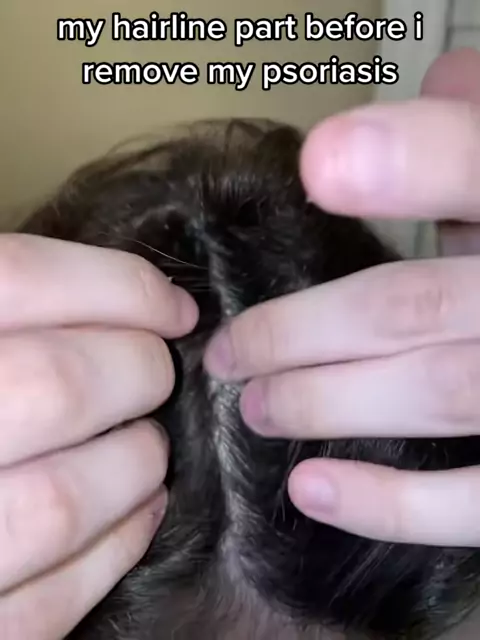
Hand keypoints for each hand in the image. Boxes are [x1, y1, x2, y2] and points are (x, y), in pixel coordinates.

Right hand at [0, 234, 197, 639]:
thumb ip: (13, 310)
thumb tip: (127, 299)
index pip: (23, 280)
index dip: (122, 288)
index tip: (175, 308)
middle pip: (56, 386)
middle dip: (138, 371)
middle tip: (155, 373)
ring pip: (61, 502)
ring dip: (134, 462)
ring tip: (148, 445)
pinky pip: (49, 599)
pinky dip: (116, 547)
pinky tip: (140, 511)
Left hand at [204, 48, 479, 547]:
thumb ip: (479, 137)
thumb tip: (442, 76)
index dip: (415, 160)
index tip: (320, 167)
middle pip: (413, 307)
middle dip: (304, 331)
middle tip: (231, 354)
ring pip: (435, 393)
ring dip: (326, 402)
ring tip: (255, 408)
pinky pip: (477, 503)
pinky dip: (394, 504)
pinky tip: (311, 489)